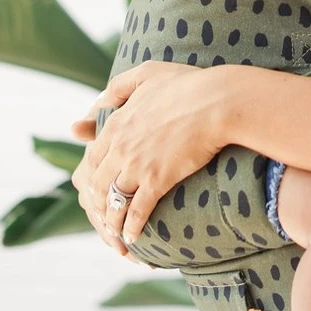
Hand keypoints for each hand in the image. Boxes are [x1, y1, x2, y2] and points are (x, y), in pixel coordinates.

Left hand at [71, 60, 233, 245]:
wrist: (217, 102)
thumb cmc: (189, 84)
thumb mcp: (147, 73)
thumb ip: (119, 86)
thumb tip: (100, 100)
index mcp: (116, 123)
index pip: (92, 158)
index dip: (93, 177)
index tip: (98, 188)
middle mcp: (119, 146)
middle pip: (98, 183)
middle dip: (98, 203)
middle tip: (103, 216)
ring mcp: (136, 165)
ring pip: (112, 200)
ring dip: (111, 221)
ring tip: (115, 233)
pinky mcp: (156, 180)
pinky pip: (136, 211)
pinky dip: (131, 227)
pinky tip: (133, 236)